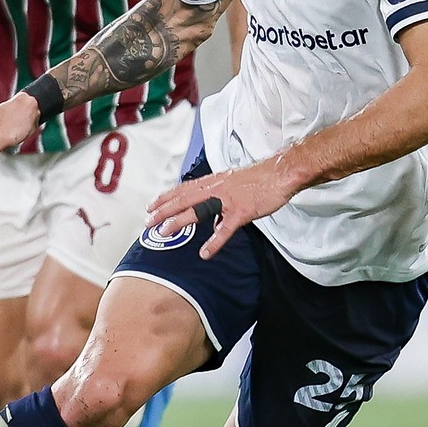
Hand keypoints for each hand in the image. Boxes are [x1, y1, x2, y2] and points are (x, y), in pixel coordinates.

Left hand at [144, 158, 301, 259]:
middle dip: (163, 211)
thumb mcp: (232, 183)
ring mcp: (227, 200)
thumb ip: (219, 197)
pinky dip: (214, 242)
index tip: (150, 205)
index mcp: (213, 181)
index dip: (165, 198)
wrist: (280, 173)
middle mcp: (215, 189)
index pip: (182, 189)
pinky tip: (205, 253)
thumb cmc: (259, 179)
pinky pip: (225, 229)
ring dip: (178, 222)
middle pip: (183, 199)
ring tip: (163, 232)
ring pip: (197, 211)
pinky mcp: (241, 211)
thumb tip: (211, 217)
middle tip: (147, 222)